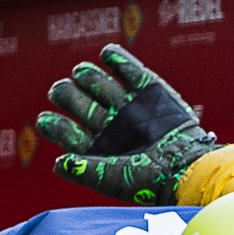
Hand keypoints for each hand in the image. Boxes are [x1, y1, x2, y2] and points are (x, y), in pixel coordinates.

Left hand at [37, 45, 210, 204]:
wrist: (188, 167)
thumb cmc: (149, 180)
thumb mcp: (112, 179)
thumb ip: (84, 171)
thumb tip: (57, 163)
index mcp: (99, 149)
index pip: (69, 132)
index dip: (55, 125)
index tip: (45, 119)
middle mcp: (111, 126)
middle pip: (80, 104)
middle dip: (67, 95)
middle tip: (60, 90)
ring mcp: (129, 107)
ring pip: (100, 85)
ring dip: (87, 76)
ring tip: (81, 74)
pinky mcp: (150, 91)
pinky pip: (130, 70)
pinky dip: (117, 59)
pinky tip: (106, 54)